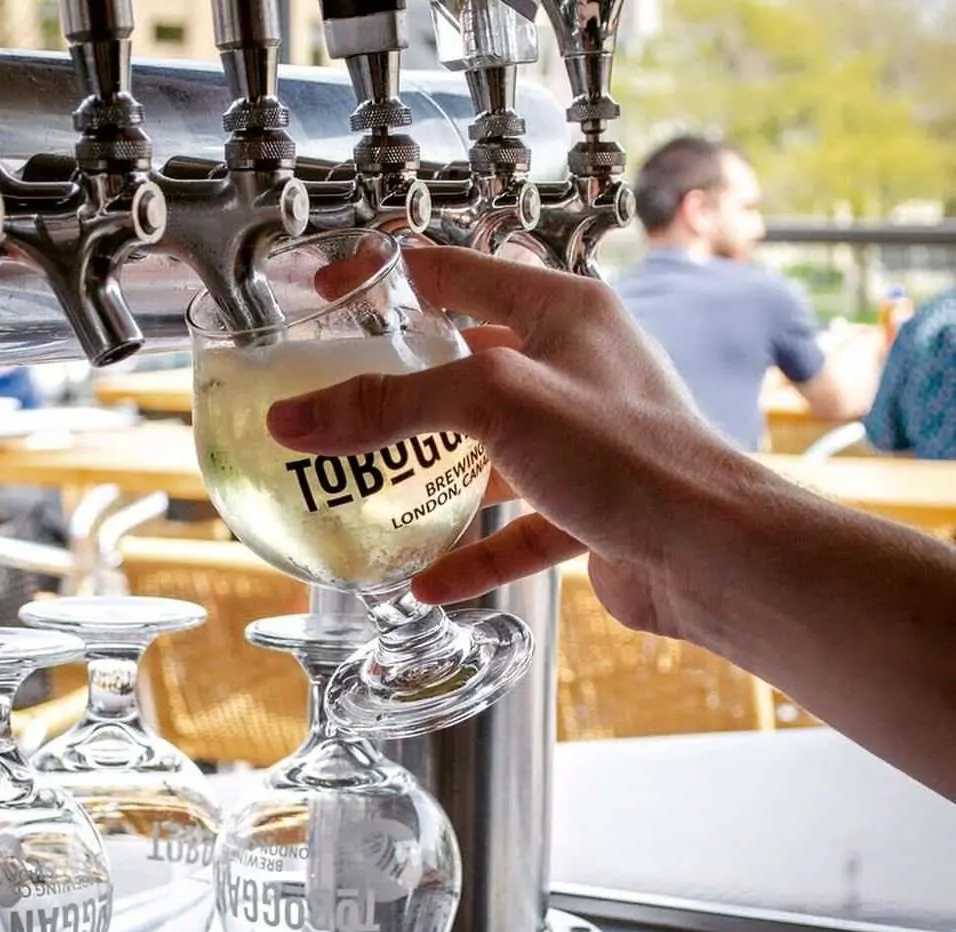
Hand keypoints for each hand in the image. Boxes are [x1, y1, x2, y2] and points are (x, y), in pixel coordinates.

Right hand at [267, 245, 740, 637]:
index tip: (327, 305)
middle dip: (403, 386)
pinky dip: (474, 553)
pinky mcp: (588, 507)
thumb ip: (393, 404)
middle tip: (338, 403)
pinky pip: (517, 527)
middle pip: (466, 362)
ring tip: (371, 490)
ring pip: (489, 450)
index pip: (454, 271)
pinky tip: (427, 583)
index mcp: (559, 311)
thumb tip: (294, 418)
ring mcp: (582, 440)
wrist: (714, 553)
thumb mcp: (497, 402)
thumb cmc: (629, 452)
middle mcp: (572, 367)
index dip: (385, 278)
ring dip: (435, 476)